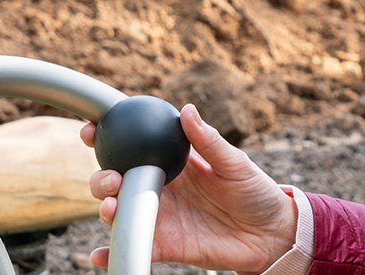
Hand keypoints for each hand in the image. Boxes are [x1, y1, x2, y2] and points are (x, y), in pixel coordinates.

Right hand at [79, 104, 297, 272]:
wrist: (272, 234)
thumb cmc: (256, 191)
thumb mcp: (235, 162)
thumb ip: (208, 140)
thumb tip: (187, 110)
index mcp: (174, 163)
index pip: (134, 146)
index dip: (108, 137)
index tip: (92, 130)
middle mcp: (161, 188)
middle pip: (118, 180)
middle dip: (101, 177)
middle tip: (109, 178)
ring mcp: (161, 217)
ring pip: (121, 211)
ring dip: (106, 209)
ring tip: (110, 207)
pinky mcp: (165, 245)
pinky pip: (136, 246)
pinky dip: (113, 251)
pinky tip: (99, 254)